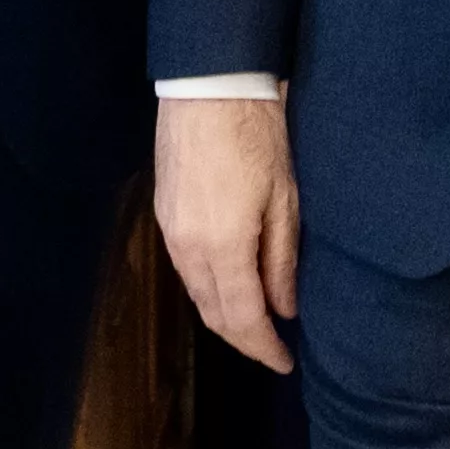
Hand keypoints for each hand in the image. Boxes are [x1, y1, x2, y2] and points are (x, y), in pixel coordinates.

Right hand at [155, 96, 298, 372]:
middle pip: (214, 315)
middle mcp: (188, 249)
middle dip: (244, 340)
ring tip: (256, 322)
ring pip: (196, 295)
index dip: (264, 348)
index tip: (286, 362)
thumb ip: (282, 259)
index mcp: (224, 246)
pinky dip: (208, 289)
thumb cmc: (256, 135)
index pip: (243, 319)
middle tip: (273, 349)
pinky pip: (186, 270)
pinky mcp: (164, 216)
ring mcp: (171, 232)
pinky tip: (230, 286)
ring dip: (224, 316)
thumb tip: (286, 308)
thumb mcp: (285, 197)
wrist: (209, 86)